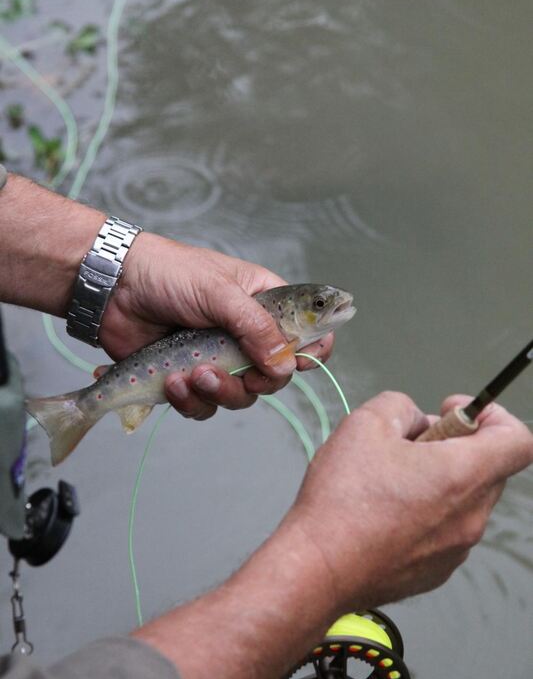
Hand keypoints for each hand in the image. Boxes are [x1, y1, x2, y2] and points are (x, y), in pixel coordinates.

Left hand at [99, 232, 333, 418]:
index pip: (307, 331)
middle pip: (274, 375)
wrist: (113, 288)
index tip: (301, 363)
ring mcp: (218, 357)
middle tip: (242, 376)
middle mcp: (246, 333)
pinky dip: (190, 400)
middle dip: (257, 381)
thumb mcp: (219, 292)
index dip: (312, 350)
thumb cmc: (168, 273)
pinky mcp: (189, 377)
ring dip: (219, 392)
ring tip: (191, 375)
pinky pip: (204, 405)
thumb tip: (286, 365)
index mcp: (265, 302)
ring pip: (239, 395)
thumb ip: (256, 327)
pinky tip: (172, 382)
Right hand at [287, 391, 532, 610]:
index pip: (518, 440)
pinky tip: (383, 514)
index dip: (493, 415)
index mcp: (463, 476)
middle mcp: (471, 516)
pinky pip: (445, 531)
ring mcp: (456, 550)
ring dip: (439, 480)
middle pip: (489, 468)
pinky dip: (426, 514)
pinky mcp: (435, 572)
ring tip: (389, 480)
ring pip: (464, 500)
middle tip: (410, 444)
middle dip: (455, 445)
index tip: (454, 413)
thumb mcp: (364, 424)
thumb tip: (415, 422)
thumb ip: (400, 407)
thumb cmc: (343, 499)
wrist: (318, 568)